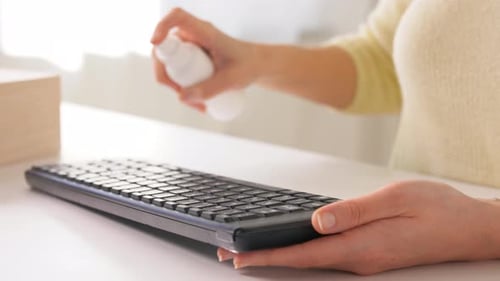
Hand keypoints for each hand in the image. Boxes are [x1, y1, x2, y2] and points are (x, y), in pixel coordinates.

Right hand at [150, 8, 259, 111]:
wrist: (257, 66)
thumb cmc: (248, 65)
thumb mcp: (231, 79)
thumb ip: (209, 89)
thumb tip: (182, 97)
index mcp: (204, 31)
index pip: (177, 18)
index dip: (162, 27)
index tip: (155, 42)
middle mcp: (193, 36)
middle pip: (165, 48)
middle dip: (166, 74)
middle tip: (181, 94)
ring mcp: (190, 48)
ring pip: (169, 64)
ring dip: (175, 86)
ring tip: (198, 105)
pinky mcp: (191, 59)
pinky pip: (178, 72)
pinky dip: (182, 88)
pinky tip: (196, 103)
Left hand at [218, 180, 499, 274]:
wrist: (469, 227)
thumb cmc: (439, 210)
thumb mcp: (397, 200)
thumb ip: (355, 211)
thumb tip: (319, 220)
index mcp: (363, 245)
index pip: (305, 255)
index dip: (270, 257)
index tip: (240, 258)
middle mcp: (360, 258)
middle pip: (303, 261)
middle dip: (266, 259)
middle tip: (232, 256)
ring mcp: (366, 258)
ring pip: (313, 259)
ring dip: (282, 255)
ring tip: (253, 252)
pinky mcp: (371, 253)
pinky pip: (328, 254)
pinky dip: (303, 251)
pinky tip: (294, 246)